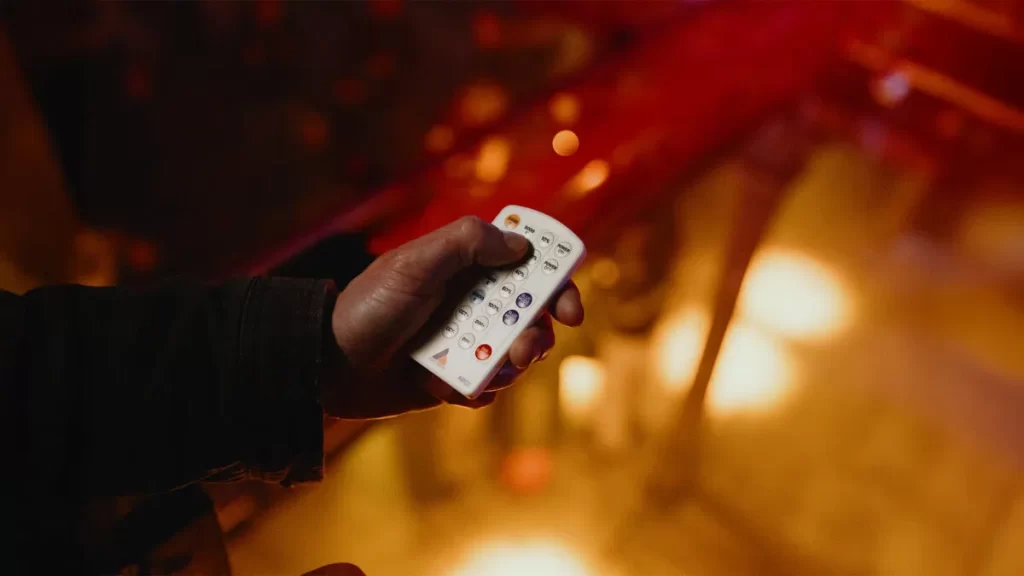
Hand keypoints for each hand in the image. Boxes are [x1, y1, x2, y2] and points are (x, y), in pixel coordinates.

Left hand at [325, 216, 583, 416]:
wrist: (327, 365)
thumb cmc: (368, 308)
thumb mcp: (415, 265)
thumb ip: (466, 244)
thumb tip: (520, 246)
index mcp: (466, 266)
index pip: (527, 264)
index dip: (557, 280)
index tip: (568, 308)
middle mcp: (471, 301)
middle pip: (532, 313)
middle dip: (538, 333)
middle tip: (528, 348)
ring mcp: (464, 341)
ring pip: (516, 353)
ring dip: (514, 365)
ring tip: (492, 372)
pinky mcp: (453, 377)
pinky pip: (487, 385)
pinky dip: (481, 389)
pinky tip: (455, 390)